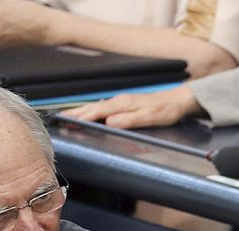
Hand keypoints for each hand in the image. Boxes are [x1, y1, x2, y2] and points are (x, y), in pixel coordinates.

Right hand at [62, 86, 202, 128]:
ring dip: (82, 113)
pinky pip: (104, 108)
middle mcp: (120, 101)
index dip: (81, 117)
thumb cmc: (166, 110)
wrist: (179, 101)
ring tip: (68, 119)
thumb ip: (130, 120)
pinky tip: (90, 116)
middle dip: (75, 114)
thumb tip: (110, 122)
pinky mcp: (125, 105)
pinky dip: (93, 112)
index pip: (96, 111)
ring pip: (97, 107)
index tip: (67, 122)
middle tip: (59, 120)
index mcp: (123, 104)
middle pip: (92, 108)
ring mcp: (122, 102)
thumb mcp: (150, 117)